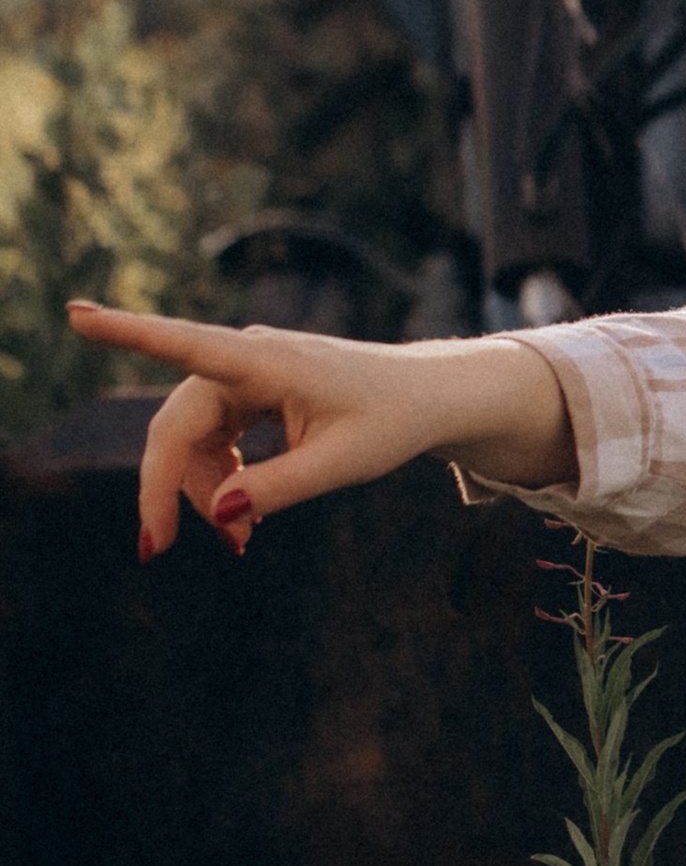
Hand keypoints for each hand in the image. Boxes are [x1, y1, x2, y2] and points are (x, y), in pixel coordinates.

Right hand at [63, 304, 575, 555]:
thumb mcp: (343, 463)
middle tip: (159, 550)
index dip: (126, 333)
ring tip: (241, 545)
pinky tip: (241, 521)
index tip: (76, 315)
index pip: (184, 344)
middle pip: (177, 426)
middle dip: (169, 488)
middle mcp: (245, 359)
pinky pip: (213, 441)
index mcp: (266, 360)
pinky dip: (221, 481)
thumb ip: (280, 488)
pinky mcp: (250, 394)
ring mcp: (244, 376)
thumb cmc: (393, 421)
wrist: (429, 399)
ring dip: (203, 493)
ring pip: (193, 440)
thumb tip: (220, 514)